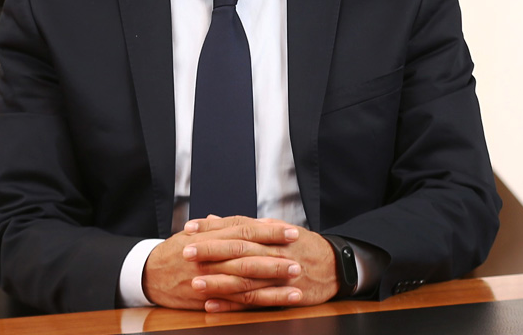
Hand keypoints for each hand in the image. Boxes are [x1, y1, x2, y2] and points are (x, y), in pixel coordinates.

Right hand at [142, 215, 302, 310]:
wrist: (148, 274)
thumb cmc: (175, 250)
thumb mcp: (196, 233)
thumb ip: (222, 227)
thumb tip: (249, 220)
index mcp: (211, 236)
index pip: (245, 230)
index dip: (269, 231)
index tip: (291, 231)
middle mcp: (211, 256)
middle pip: (248, 255)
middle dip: (276, 257)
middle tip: (300, 257)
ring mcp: (210, 278)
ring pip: (246, 281)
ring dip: (274, 283)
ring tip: (297, 282)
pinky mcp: (209, 299)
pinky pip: (238, 302)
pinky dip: (260, 302)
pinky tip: (279, 302)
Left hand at [185, 216, 339, 311]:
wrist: (336, 265)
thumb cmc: (301, 245)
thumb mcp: (277, 228)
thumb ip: (243, 225)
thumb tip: (213, 218)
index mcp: (271, 233)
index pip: (238, 225)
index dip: (213, 227)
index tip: (189, 228)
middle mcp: (274, 251)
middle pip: (239, 250)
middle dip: (211, 251)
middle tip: (186, 252)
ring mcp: (279, 275)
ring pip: (245, 278)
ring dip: (218, 281)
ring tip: (194, 282)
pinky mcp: (283, 295)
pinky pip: (255, 301)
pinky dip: (233, 304)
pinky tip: (213, 304)